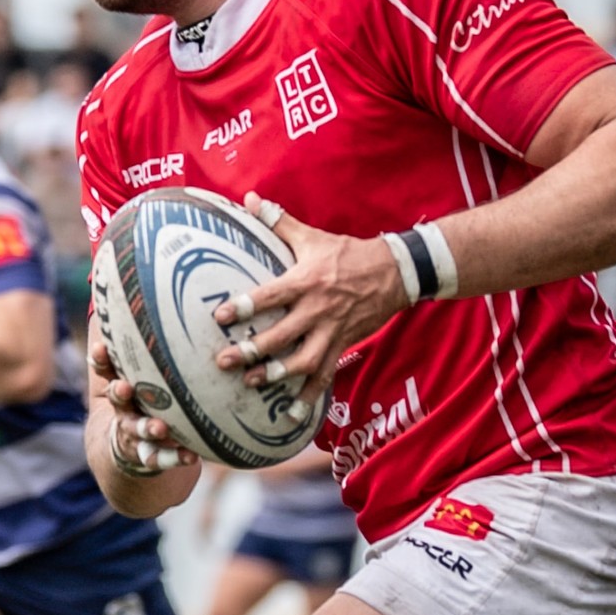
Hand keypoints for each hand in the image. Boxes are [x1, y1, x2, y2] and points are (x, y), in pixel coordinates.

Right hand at [89, 333, 197, 476]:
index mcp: (120, 384)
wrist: (127, 452)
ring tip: (159, 428)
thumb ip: (150, 338)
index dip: (101, 360)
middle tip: (125, 388)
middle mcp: (124, 409)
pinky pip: (159, 458)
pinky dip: (173, 457)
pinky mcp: (148, 456)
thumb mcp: (144, 370)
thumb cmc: (143, 399)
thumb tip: (161, 284)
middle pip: (117, 399)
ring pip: (135, 431)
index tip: (101, 349)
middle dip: (119, 393)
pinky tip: (190, 455)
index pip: (105, 369)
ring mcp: (134, 434)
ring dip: (146, 428)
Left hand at [209, 193, 407, 414]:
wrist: (395, 272)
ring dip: (277, 375)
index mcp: (304, 281)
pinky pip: (325, 376)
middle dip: (253, 350)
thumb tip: (248, 199)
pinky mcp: (343, 345)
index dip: (245, 306)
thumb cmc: (346, 253)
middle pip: (281, 334)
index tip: (220, 317)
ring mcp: (331, 331)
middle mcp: (316, 309)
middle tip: (225, 361)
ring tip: (252, 384)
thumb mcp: (312, 236)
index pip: (269, 295)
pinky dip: (308, 397)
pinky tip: (289, 415)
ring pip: (303, 360)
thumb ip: (277, 221)